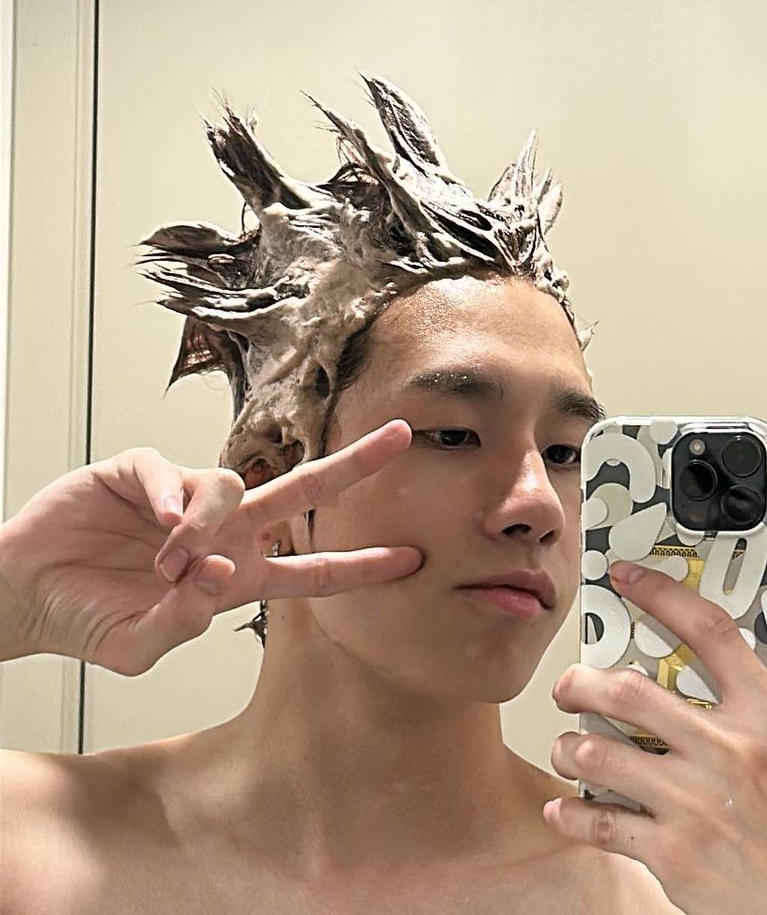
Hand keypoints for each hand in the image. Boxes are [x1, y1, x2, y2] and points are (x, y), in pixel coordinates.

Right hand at [0, 420, 420, 673]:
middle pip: (304, 491)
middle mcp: (223, 531)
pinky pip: (170, 470)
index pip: (312, 570)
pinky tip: (155, 519)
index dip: (361, 566)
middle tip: (401, 436)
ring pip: (230, 485)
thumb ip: (182, 623)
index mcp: (237, 575)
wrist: (24, 595)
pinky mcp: (141, 473)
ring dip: (205, 525)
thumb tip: (222, 571)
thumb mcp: (139, 647)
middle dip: (354, 465)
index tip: (411, 560)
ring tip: (166, 562)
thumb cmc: (88, 621)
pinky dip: (168, 494)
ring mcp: (184, 498)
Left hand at [545, 561, 766, 914]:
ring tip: (567, 745)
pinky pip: (600, 822)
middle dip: (583, 680)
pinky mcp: (672, 853)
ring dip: (570, 745)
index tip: (628, 580)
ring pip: (600, 752)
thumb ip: (765, 699)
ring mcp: (695, 803)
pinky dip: (572, 812)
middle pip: (630, 690)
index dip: (661, 594)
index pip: (708, 631)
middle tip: (571, 684)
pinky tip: (565, 805)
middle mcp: (728, 752)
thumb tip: (719, 662)